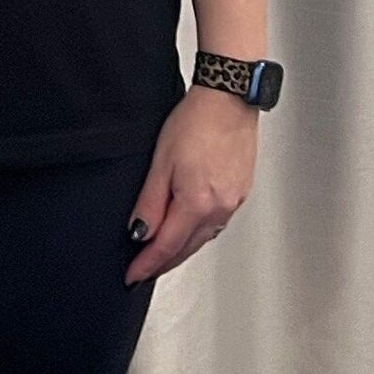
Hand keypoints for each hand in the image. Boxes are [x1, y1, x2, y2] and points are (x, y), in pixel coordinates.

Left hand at [125, 85, 258, 283]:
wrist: (229, 99)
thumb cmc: (197, 121)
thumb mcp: (161, 162)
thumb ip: (150, 202)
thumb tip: (140, 232)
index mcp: (198, 203)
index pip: (167, 246)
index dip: (147, 264)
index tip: (133, 275)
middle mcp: (220, 208)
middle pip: (187, 248)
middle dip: (163, 262)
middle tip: (143, 270)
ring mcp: (233, 201)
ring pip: (203, 238)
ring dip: (182, 249)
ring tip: (162, 253)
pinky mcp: (240, 192)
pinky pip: (216, 223)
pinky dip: (199, 232)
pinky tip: (190, 228)